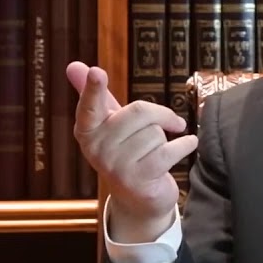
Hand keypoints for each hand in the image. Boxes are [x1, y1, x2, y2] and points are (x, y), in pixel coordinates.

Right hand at [66, 61, 197, 242]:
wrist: (138, 198)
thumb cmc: (125, 150)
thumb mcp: (109, 122)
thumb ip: (96, 95)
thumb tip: (74, 64)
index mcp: (88, 130)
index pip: (90, 106)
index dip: (94, 89)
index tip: (97, 72)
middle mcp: (97, 148)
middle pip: (139, 111)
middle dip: (161, 115)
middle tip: (169, 122)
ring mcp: (116, 166)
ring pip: (156, 132)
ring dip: (166, 138)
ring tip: (158, 151)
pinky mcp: (138, 180)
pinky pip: (170, 150)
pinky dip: (186, 144)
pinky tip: (188, 144)